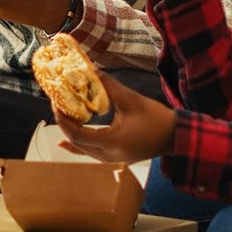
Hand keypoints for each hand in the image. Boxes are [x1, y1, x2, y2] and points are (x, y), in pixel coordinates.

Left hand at [54, 72, 175, 163]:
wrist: (176, 136)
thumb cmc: (157, 119)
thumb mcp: (131, 99)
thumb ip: (109, 87)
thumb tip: (91, 72)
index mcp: (111, 142)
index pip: (76, 133)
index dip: (62, 118)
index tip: (55, 102)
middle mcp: (109, 155)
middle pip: (77, 142)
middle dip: (63, 124)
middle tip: (56, 105)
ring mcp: (114, 159)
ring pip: (83, 150)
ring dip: (70, 135)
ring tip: (60, 119)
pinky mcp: (118, 157)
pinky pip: (92, 153)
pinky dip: (79, 145)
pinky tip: (67, 142)